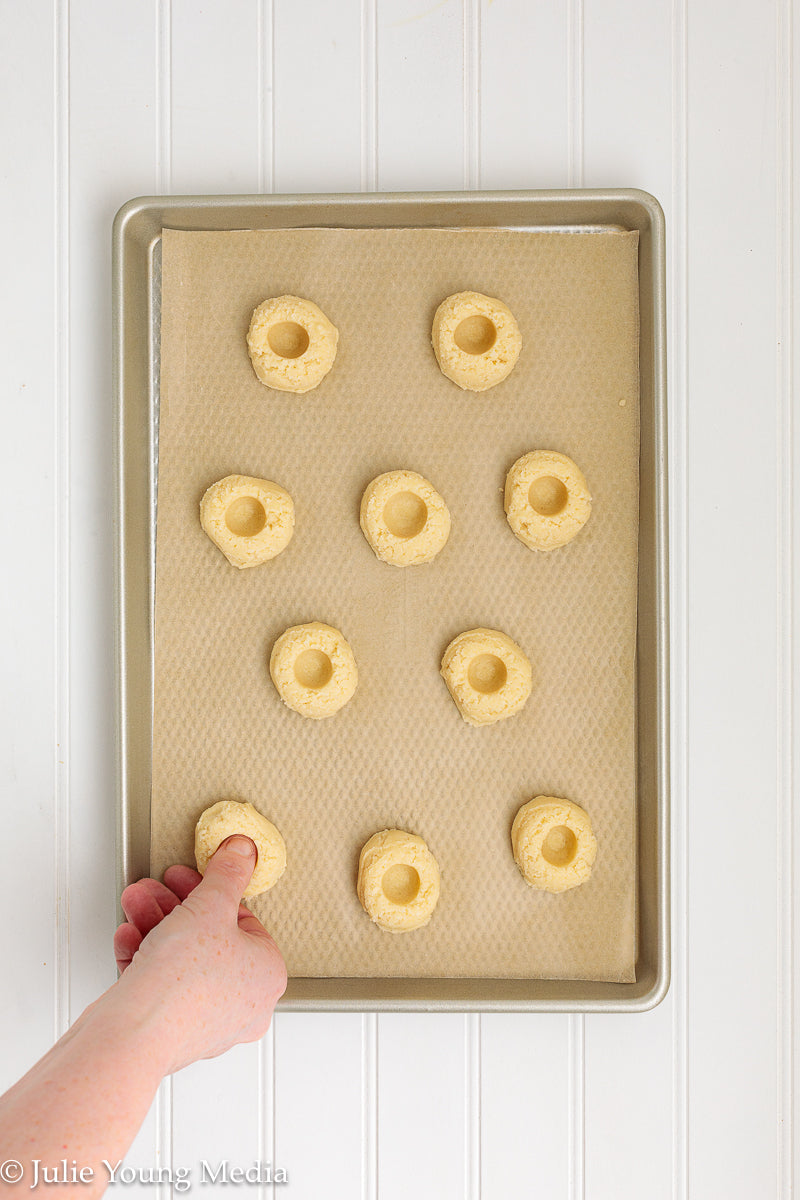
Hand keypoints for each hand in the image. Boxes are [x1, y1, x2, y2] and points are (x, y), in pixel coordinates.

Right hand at [110, 836, 286, 1073]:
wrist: (134, 1035)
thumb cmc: (183, 981)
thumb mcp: (210, 905)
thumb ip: (228, 873)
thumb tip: (244, 852)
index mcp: (268, 975)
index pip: (244, 921)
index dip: (211, 892)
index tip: (189, 877)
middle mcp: (245, 1005)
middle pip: (209, 939)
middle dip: (174, 906)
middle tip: (156, 888)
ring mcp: (209, 1023)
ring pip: (183, 961)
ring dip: (155, 926)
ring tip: (134, 903)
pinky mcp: (173, 1034)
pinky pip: (163, 987)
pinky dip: (145, 959)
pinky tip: (128, 937)